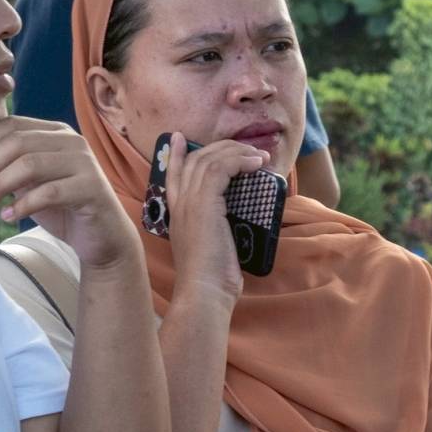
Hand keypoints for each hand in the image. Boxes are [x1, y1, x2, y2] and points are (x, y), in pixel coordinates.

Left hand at [0, 118, 138, 269]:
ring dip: (0, 185)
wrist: (101, 237)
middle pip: (18, 143)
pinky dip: (22, 205)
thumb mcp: (31, 182)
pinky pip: (49, 192)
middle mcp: (72, 141)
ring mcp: (85, 163)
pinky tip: (7, 217)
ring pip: (31, 164)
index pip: (12, 125)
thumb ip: (9, 166)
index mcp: (55, 132)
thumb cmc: (62, 208)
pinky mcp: (92, 188)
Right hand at [162, 135, 265, 306]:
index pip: (173, 176)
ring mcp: (189, 203)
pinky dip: (240, 161)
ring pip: (209, 160)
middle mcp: (179, 205)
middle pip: (194, 161)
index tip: (181, 138)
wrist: (204, 293)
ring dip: (237, 153)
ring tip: (259, 157)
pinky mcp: (204, 204)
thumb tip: (236, 228)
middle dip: (220, 148)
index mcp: (176, 215)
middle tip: (244, 148)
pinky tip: (256, 164)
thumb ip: (218, 233)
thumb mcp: (213, 249)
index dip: (177, 156)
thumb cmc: (212, 280)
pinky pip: (221, 168)